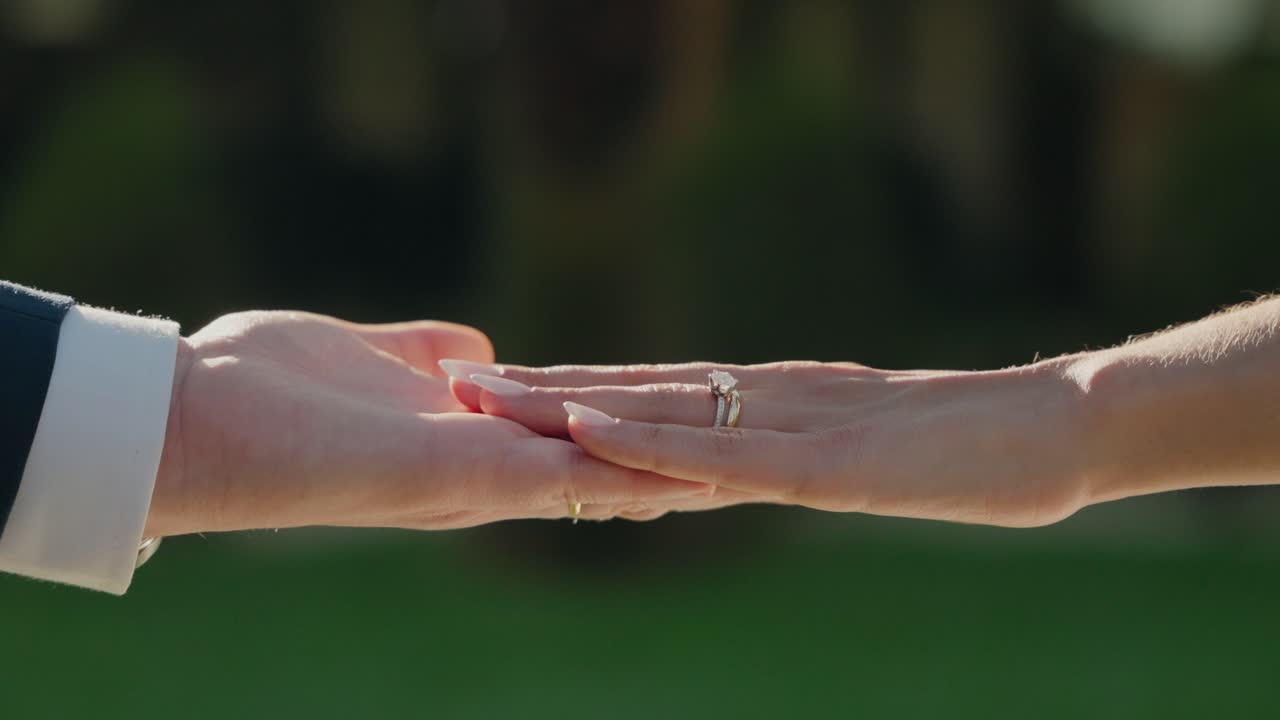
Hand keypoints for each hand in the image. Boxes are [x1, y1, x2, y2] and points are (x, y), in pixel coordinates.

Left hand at [144, 312, 709, 536]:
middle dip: (665, 461)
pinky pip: (572, 479)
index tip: (680, 418)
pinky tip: (699, 473)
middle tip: (742, 458)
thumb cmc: (263, 388)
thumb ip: (424, 353)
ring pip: (600, 477)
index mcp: (461, 438)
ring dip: (671, 473)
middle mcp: (481, 468)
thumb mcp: (364, 353)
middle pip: (595, 464)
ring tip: (745, 470)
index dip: (622, 423)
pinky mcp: (471, 479)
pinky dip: (636, 477)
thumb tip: (477, 352)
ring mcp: (480, 479)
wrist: (197, 420)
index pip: (561, 432)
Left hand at [448, 361, 1093, 526]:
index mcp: (773, 402)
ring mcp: (794, 427)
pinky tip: (594, 432)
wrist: (1057, 430)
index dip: (575, 390)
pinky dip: (652, 441)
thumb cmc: (965, 450)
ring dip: (571, 406)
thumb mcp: (856, 456)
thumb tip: (737, 474)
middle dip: (545, 393)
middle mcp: (768, 400)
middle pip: (637, 392)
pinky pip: (723, 453)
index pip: (654, 393)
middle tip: (459, 386)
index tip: (504, 391)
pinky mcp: (828, 462)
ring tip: (493, 400)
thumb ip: (793, 457)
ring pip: (662, 413)